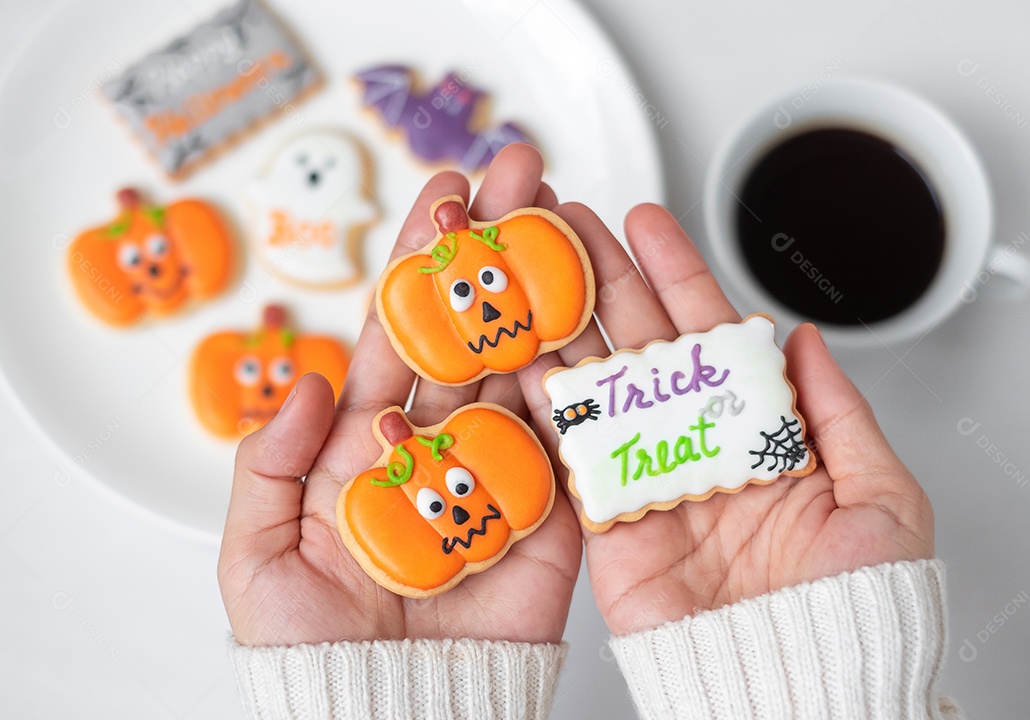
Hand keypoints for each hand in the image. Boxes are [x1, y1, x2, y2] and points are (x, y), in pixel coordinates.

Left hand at [218, 145, 581, 646]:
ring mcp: (499, 471)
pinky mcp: (550, 514)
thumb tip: (306, 381)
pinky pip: (571, 443)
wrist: (389, 712)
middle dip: (497, 247)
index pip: (399, 330)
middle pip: (472, 328)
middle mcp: (439, 441)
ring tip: (570, 220)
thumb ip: (268, 461)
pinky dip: (586, 385)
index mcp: (368, 438)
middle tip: (522, 172)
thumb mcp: (255, 552)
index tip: (444, 193)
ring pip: (528, 367)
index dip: (421, 260)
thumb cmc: (311, 644)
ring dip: (548, 293)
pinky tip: (601, 319)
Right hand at [517, 203, 934, 634]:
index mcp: (760, 433)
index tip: (646, 223)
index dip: (678, 274)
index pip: (710, 334)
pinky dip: (543, 409)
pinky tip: (520, 358)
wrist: (805, 684)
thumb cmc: (858, 601)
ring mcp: (650, 482)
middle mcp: (698, 448)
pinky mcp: (611, 527)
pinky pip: (571, 458)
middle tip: (568, 225)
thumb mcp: (877, 491)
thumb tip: (801, 335)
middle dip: (605, 281)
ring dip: (565, 329)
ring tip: (531, 274)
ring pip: (599, 389)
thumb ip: (835, 409)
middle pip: (643, 347)